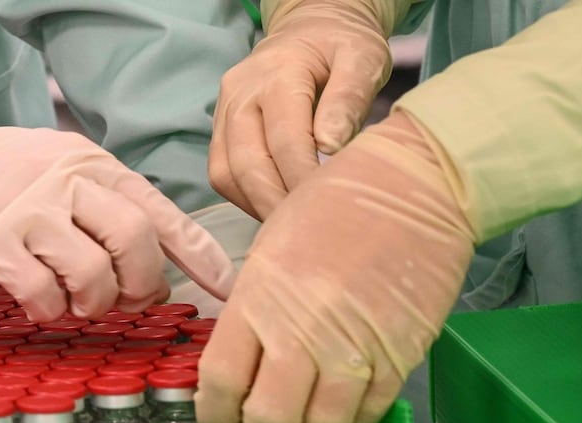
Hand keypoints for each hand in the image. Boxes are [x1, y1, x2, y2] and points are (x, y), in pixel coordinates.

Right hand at [0, 88, 235, 321]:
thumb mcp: (58, 168)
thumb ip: (105, 204)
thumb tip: (159, 261)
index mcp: (92, 163)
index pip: (162, 209)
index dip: (201, 255)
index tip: (229, 289)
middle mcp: (66, 180)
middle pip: (137, 241)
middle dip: (144, 285)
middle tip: (129, 301)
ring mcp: (29, 211)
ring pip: (94, 275)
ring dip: (94, 303)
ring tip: (76, 301)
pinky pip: (43, 295)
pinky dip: (48, 311)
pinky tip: (37, 303)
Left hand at [196, 111, 474, 422]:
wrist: (414, 187)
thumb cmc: (332, 207)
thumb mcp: (268, 252)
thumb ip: (252, 315)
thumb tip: (240, 373)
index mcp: (258, 301)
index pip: (219, 383)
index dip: (212, 421)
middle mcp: (301, 332)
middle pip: (266, 420)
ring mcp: (354, 350)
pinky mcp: (398, 358)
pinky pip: (364, 416)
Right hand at [209, 0, 396, 219]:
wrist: (308, 29)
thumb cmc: (340, 46)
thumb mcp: (362, 57)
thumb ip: (349, 97)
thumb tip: (330, 146)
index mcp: (276, 74)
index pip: (285, 140)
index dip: (302, 180)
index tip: (325, 208)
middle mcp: (240, 94)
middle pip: (246, 163)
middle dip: (274, 203)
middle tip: (305, 232)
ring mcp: (223, 111)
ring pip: (225, 173)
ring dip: (256, 205)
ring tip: (289, 225)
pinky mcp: (219, 129)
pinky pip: (222, 173)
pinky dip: (245, 197)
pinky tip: (274, 208)